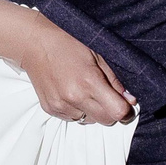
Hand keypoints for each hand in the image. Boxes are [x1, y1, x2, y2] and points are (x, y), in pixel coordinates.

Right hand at [15, 17, 135, 125]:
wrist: (36, 44)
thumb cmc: (67, 44)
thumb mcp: (98, 56)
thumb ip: (114, 81)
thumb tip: (129, 101)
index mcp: (89, 82)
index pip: (117, 112)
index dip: (125, 110)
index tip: (125, 104)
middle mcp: (74, 97)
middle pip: (106, 121)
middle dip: (110, 111)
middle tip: (106, 95)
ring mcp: (61, 105)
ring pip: (89, 120)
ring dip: (92, 110)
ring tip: (84, 89)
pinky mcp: (50, 109)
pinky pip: (73, 118)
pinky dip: (77, 109)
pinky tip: (71, 92)